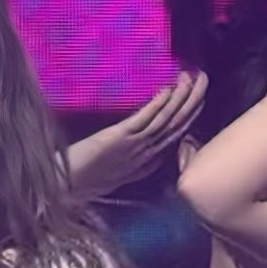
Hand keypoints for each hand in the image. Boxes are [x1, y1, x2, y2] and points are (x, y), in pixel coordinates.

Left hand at [66, 71, 208, 198]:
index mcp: (143, 164)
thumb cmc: (79, 181)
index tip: (198, 100)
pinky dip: (158, 105)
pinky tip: (168, 90)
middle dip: (193, 102)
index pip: (173, 138)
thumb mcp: (111, 174)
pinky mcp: (119, 139)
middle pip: (176, 126)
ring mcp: (133, 147)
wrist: (62, 189)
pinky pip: (145, 120)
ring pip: (166, 120)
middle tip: (204, 79)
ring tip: (193, 78)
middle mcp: (144, 155)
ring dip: (182, 99)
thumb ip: (128, 162)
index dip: (188, 118)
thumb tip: (141, 151)